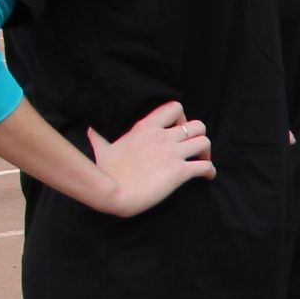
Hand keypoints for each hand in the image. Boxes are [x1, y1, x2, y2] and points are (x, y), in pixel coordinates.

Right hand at [85, 100, 214, 216]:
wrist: (111, 191)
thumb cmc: (106, 171)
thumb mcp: (102, 149)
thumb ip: (99, 138)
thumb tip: (89, 131)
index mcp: (146, 127)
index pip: (174, 107)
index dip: (182, 117)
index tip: (179, 130)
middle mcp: (162, 137)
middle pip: (198, 125)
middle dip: (200, 136)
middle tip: (193, 149)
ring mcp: (172, 153)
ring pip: (205, 142)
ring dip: (207, 153)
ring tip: (202, 162)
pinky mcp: (179, 172)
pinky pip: (205, 166)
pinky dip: (210, 171)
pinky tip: (206, 177)